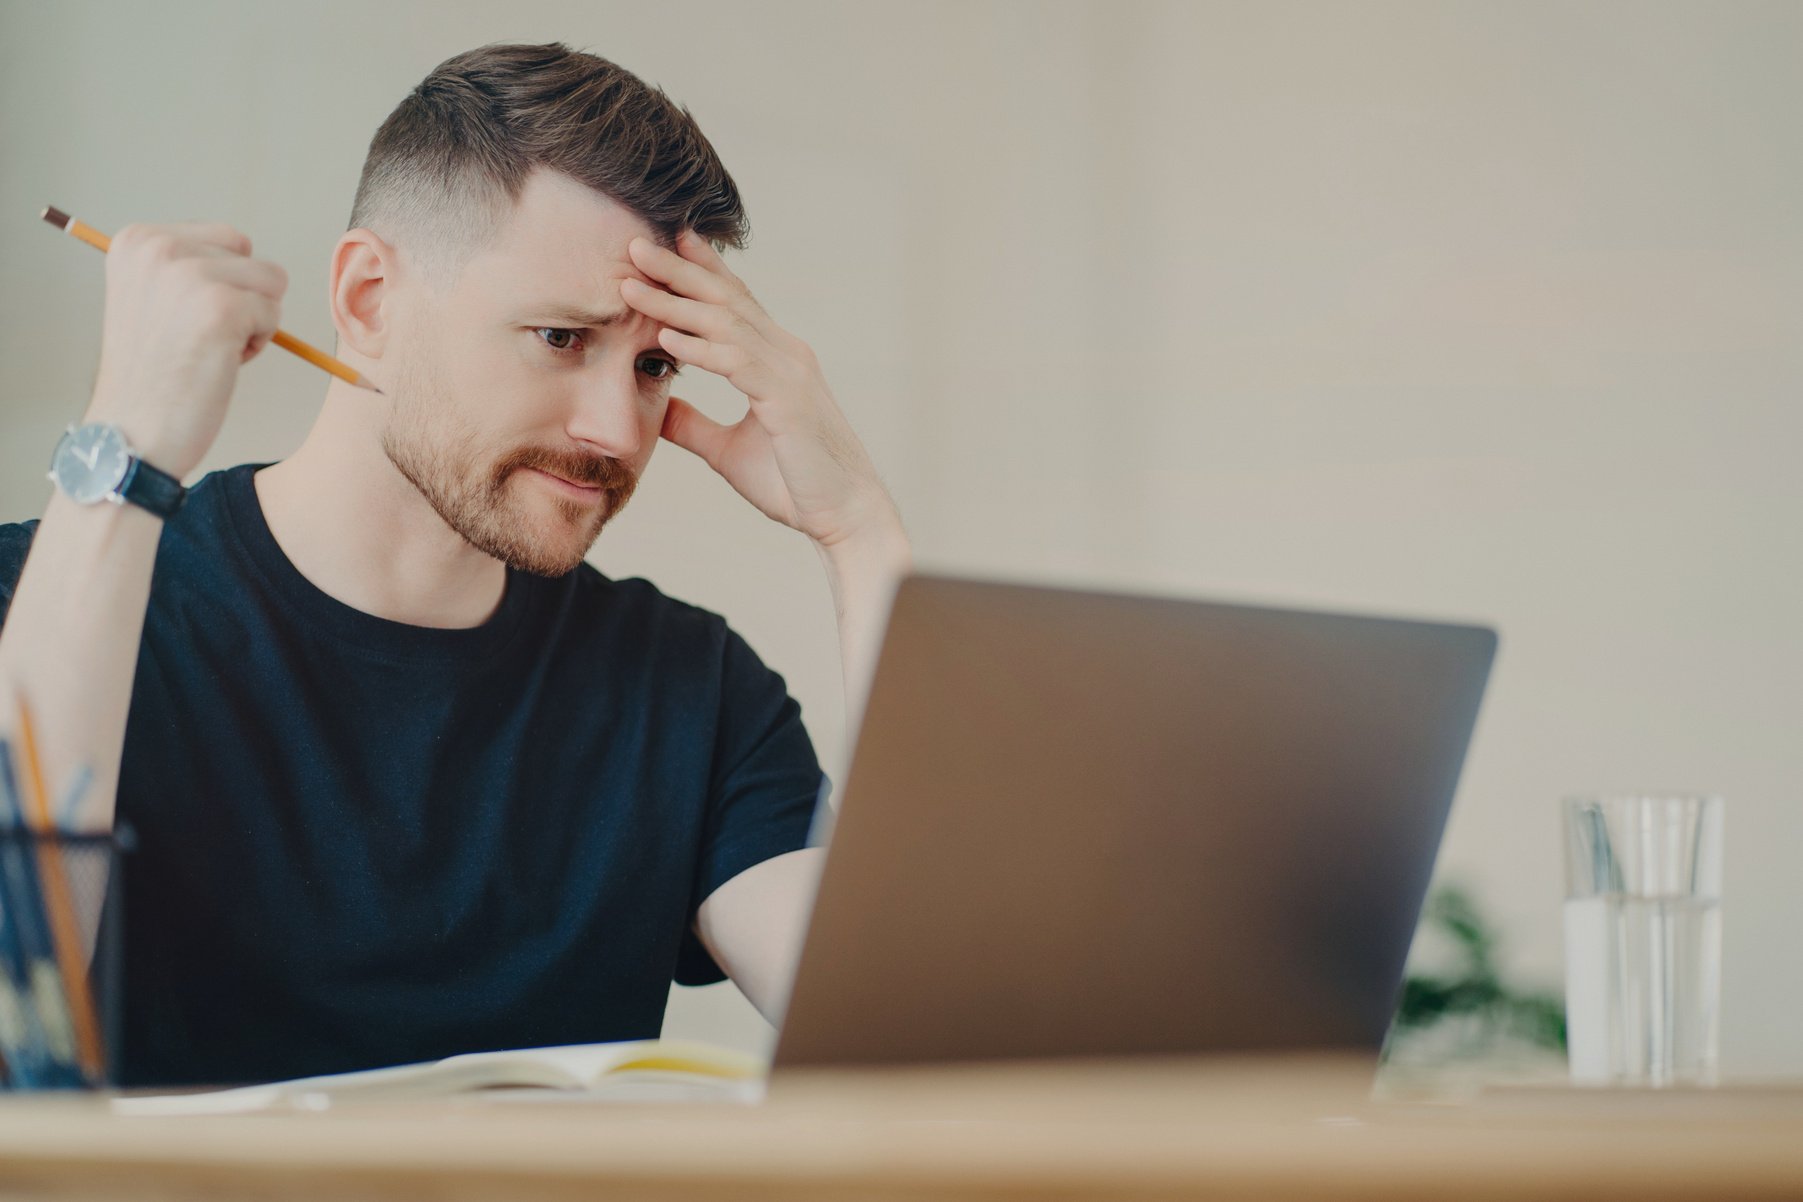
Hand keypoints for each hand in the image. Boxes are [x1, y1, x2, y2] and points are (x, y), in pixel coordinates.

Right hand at [85, 222, 287, 476]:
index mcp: (138, 240)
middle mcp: (158, 248)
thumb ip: (185, 267)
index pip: (227, 240)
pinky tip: (218, 363)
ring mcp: (190, 275)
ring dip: (253, 321)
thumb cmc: (152, 374)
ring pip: (271, 283)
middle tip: (198, 338)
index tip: (182, 319)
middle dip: (242, 298)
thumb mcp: (150, 297)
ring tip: (207, 349)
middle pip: (253, 257)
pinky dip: (258, 344)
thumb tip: (243, 253)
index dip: (223, 284)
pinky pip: (275, 315)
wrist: (134, 430)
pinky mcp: (222, 307)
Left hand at [621, 231, 898, 549]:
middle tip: (634, 242)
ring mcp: (790, 374)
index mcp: (777, 360)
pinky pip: (737, 364)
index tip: (665, 243)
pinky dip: (701, 347)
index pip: (735, 303)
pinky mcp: (788, 402)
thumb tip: (662, 409)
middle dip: (678, 269)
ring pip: (726, 324)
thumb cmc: (795, 485)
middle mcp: (786, 355)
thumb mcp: (728, 451)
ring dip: (676, 301)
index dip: (701, 271)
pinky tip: (667, 336)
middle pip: (726, 299)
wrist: (844, 517)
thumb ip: (696, 426)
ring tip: (633, 281)